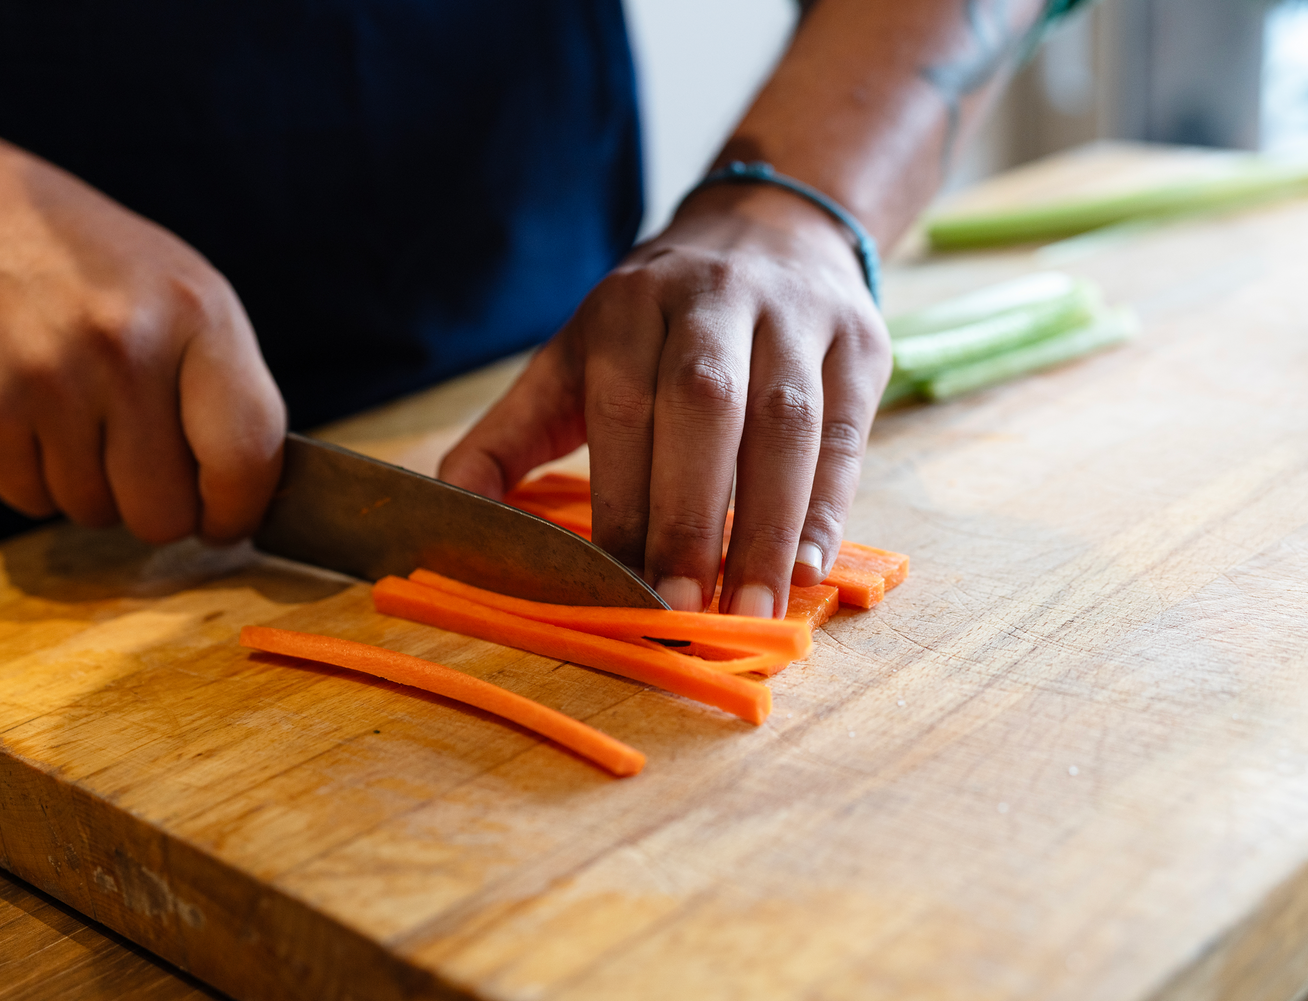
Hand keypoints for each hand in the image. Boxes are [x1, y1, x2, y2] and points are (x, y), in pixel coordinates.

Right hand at [0, 108, 285, 543]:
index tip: (224, 519)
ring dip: (90, 485)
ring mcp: (46, 377)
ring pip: (94, 512)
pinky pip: (30, 502)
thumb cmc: (94, 267)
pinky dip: (32, 477)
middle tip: (137, 460)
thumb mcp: (187, 295)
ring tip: (73, 410)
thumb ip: (227, 391)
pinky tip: (26, 410)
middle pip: (164, 510)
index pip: (245, 455)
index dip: (237, 510)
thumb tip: (248, 499)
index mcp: (198, 313)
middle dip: (156, 504)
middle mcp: (126, 344)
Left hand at [439, 184, 891, 615]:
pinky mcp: (860, 341)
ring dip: (768, 525)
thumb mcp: (572, 359)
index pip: (624, 407)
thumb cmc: (656, 325)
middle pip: (705, 407)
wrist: (771, 230)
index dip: (624, 501)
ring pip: (785, 423)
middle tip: (684, 611)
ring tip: (752, 609)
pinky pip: (846, 430)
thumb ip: (507, 436)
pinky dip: (828, 504)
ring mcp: (796, 315)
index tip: (621, 587)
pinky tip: (807, 568)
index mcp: (629, 306)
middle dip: (691, 515)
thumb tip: (448, 514)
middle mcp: (714, 298)